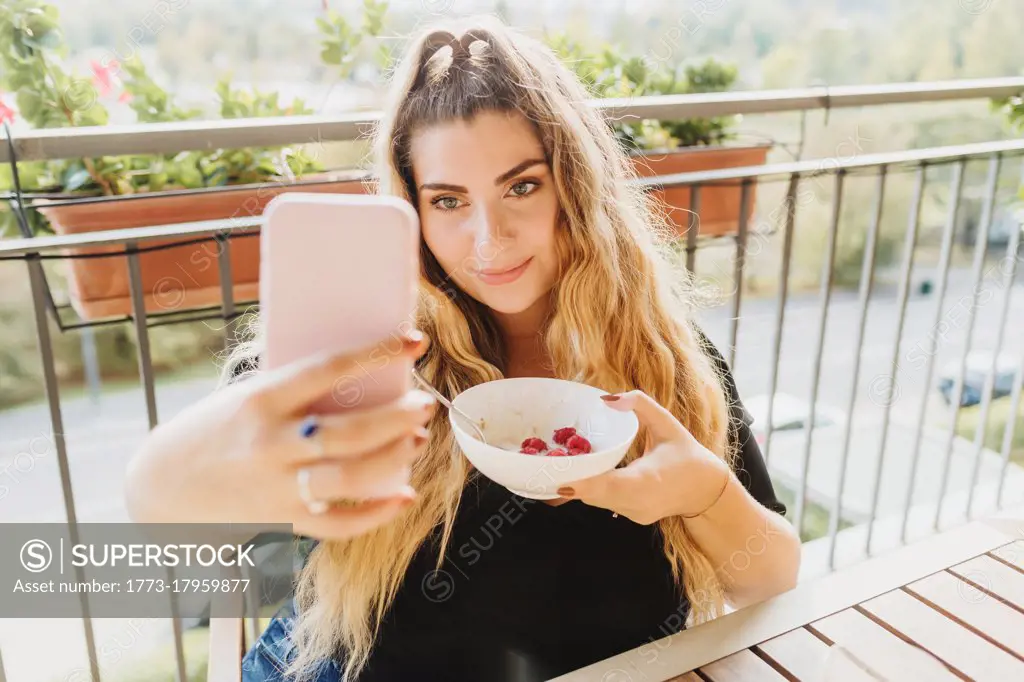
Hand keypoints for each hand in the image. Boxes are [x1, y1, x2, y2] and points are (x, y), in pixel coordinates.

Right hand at [125, 333, 434, 539]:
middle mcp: (271, 444)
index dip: (376, 353)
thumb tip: (363, 372)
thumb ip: (296, 389)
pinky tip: (404, 495)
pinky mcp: (282, 521)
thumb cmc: (214, 429)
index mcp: (262, 400)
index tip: (413, 340)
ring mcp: (277, 486)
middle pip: (350, 431)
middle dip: (397, 417)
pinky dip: (377, 513)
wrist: (162, 485)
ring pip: (351, 477)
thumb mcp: (246, 395)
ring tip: (418, 439)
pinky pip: (339, 524)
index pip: (329, 369)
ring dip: (394, 458)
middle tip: (425, 404)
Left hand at [556, 390, 731, 524]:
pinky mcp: (634, 518)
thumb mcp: (667, 422)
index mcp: (650, 479)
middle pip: (597, 495)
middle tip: (543, 470)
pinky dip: (593, 490)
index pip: (615, 486)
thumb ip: (639, 404)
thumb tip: (606, 398)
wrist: (706, 490)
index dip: (587, 486)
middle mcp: (641, 503)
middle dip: (572, 483)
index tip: (562, 484)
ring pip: (599, 501)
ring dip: (581, 486)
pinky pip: (606, 503)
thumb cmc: (685, 452)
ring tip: (554, 470)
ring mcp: (637, 515)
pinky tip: (579, 476)